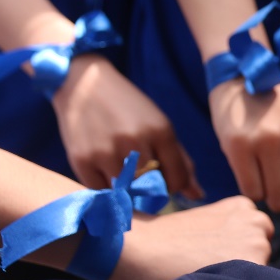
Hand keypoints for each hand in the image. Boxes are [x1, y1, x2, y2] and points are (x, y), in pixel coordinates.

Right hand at [51, 54, 201, 195]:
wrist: (82, 84)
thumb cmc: (126, 106)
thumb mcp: (158, 124)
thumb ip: (180, 160)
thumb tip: (197, 195)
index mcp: (160, 131)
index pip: (177, 179)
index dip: (173, 186)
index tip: (164, 181)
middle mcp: (135, 142)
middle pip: (152, 190)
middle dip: (150, 191)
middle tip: (141, 178)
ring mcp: (107, 152)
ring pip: (126, 193)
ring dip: (126, 189)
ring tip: (121, 170)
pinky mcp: (82, 161)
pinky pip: (100, 192)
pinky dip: (104, 187)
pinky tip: (103, 169)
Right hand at [107, 195, 272, 279]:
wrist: (139, 249)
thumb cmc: (157, 239)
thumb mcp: (198, 224)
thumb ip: (223, 233)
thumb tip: (231, 256)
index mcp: (242, 206)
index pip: (256, 238)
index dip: (235, 252)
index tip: (210, 257)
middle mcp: (256, 219)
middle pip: (263, 254)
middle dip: (243, 264)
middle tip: (208, 270)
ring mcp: (258, 242)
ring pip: (260, 273)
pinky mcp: (254, 265)